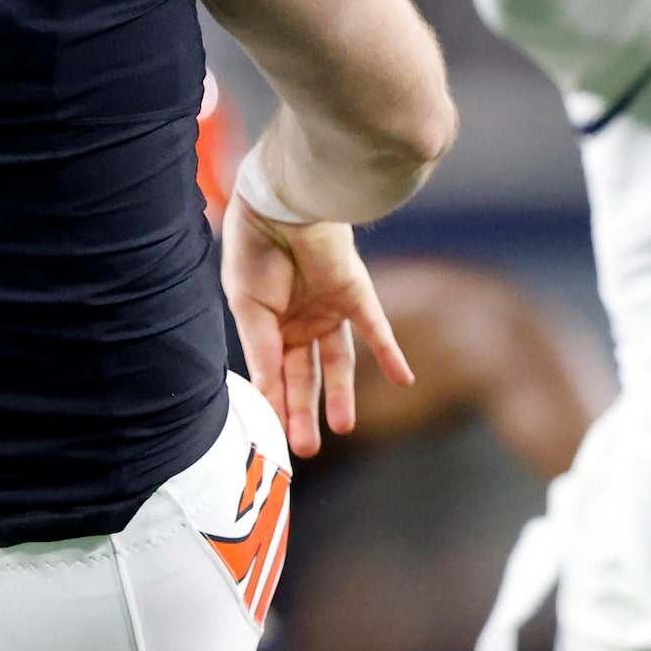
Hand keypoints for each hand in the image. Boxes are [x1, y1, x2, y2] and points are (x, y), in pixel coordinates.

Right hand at [222, 199, 414, 457]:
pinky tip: (403, 380)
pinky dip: (390, 354)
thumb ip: (262, 351)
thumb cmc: (254, 248)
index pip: (273, 373)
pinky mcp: (356, 295)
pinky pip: (377, 330)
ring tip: (343, 429)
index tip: (272, 437)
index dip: (274, 404)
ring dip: (342, 395)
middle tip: (304, 449)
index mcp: (267, 322)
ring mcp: (329, 309)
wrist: (283, 202)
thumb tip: (266, 396)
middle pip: (304, 375)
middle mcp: (299, 319)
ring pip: (339, 362)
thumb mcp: (248, 307)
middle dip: (303, 411)